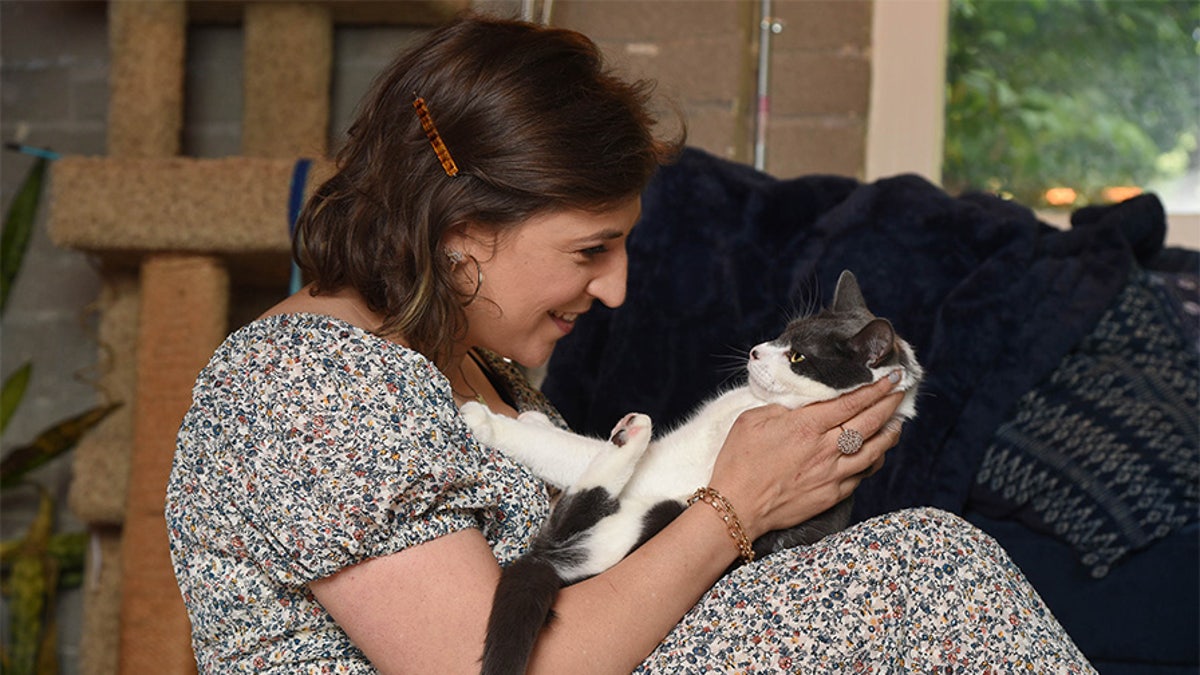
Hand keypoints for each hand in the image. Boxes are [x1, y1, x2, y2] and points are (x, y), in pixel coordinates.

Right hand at [707, 373, 905, 539]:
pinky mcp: (832, 495)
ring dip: (890, 433)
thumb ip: (782, 407)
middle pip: (870, 422)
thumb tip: (802, 404)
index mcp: (806, 426)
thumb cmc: (738, 462)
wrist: (736, 508)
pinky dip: (874, 460)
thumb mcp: (752, 420)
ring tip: (897, 421)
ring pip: (875, 451)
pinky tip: (876, 453)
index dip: (875, 388)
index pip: (851, 402)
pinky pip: (862, 475)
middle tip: (901, 390)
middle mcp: (825, 449)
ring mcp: (832, 475)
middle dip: (890, 403)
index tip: (890, 376)